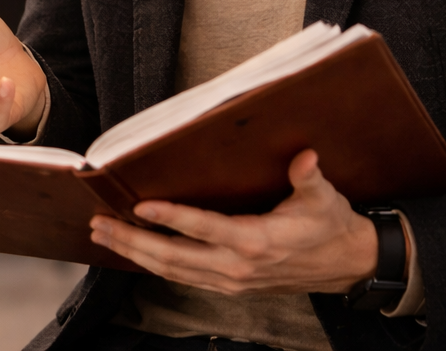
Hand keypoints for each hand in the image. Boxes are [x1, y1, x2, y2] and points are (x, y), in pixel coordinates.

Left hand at [88, 150, 377, 293]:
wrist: (346, 265)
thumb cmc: (330, 225)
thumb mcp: (324, 198)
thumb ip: (309, 178)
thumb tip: (306, 158)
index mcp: (256, 241)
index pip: (204, 228)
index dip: (171, 216)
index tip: (140, 205)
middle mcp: (237, 266)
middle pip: (174, 256)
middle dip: (133, 241)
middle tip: (99, 224)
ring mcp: (231, 281)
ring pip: (172, 271)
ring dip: (135, 255)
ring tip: (103, 236)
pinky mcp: (230, 286)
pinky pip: (183, 278)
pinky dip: (154, 266)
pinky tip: (134, 253)